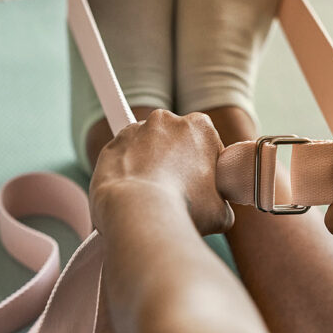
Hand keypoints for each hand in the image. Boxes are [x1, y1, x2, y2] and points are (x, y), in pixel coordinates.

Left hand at [89, 110, 234, 235]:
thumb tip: (216, 207)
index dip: (205, 167)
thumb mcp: (221, 211)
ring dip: (150, 166)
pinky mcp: (112, 146)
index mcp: (200, 127)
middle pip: (175, 141)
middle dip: (176, 162)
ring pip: (147, 148)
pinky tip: (134, 196)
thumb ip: (220, 200)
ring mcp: (135, 130)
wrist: (140, 213)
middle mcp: (166, 119)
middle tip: (177, 192)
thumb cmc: (185, 208)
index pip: (206, 143)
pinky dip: (128, 174)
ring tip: (153, 197)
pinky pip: (124, 160)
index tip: (201, 186)